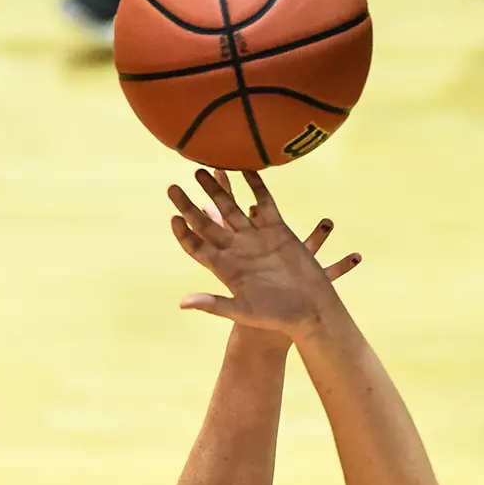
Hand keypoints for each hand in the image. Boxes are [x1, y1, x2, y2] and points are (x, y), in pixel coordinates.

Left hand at [169, 169, 360, 336]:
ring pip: (232, 208)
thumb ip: (214, 304)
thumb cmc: (276, 315)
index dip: (184, 233)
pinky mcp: (279, 230)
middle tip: (172, 187)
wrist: (311, 310)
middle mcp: (236, 249)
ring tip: (202, 170)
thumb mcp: (242, 311)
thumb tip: (182, 303)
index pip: (197, 246)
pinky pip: (264, 203)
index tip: (173, 217)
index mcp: (224, 267)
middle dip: (189, 205)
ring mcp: (256, 238)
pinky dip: (255, 186)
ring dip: (217, 191)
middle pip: (207, 223)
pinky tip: (245, 169)